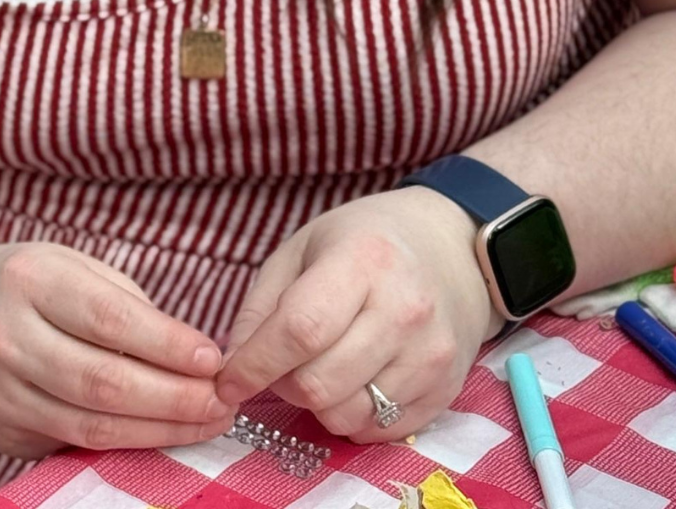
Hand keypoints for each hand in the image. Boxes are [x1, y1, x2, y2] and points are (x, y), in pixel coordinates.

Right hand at [0, 241, 228, 457]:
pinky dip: (126, 445)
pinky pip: (73, 445)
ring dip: (160, 430)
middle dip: (175, 398)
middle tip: (222, 402)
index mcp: (28, 279)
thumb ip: (128, 306)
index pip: (108, 319)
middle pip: (102, 382)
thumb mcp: (74, 267)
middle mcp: (3, 336)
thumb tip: (195, 358)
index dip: (168, 345)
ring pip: (91, 426)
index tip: (214, 359)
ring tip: (205, 423)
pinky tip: (160, 434)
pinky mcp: (0, 431)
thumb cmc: (32, 287)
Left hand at [213, 188, 500, 440]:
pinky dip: (352, 416)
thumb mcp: (300, 250)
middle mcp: (405, 310)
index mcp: (363, 261)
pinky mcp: (445, 389)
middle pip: (319, 383)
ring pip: (346, 415)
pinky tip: (353, 381)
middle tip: (281, 363)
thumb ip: (261, 307)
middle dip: (283, 383)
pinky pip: (379, 431)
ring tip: (320, 367)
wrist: (448, 250)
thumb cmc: (363, 244)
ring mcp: (431, 354)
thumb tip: (232, 367)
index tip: (227, 380)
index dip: (255, 364)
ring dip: (317, 403)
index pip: (300, 330)